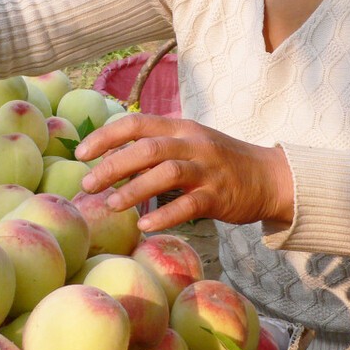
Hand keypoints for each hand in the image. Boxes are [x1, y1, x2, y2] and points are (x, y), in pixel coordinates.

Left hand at [75, 113, 293, 232]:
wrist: (268, 177)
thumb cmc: (216, 162)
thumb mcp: (187, 144)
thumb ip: (152, 149)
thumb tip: (107, 160)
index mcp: (179, 128)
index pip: (136, 123)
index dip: (105, 136)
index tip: (81, 153)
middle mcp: (193, 143)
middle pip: (147, 149)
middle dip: (113, 166)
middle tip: (87, 184)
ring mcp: (208, 169)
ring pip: (167, 173)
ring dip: (135, 189)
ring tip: (111, 206)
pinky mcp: (219, 196)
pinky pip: (189, 205)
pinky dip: (164, 215)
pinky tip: (144, 225)